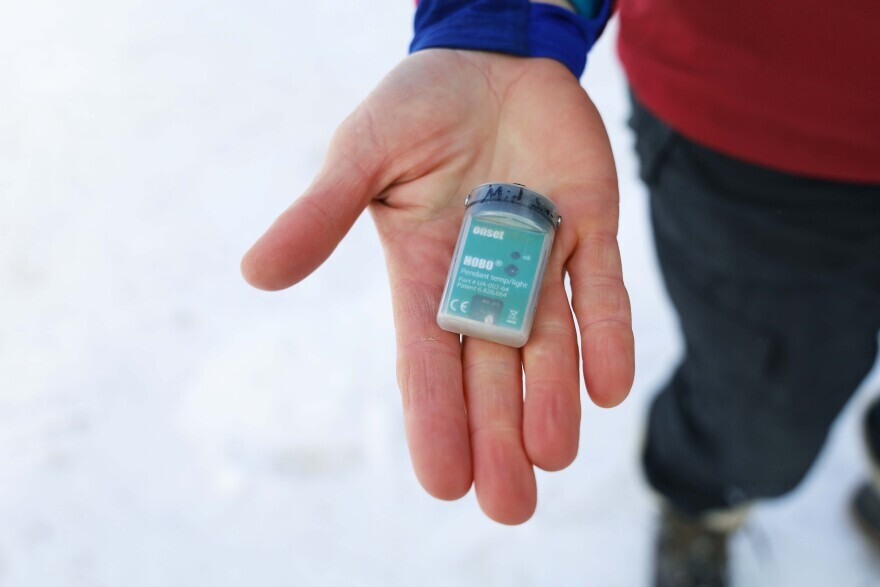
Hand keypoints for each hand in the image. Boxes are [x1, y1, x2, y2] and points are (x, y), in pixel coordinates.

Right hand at [241, 49, 633, 523]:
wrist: (490, 59)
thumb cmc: (415, 105)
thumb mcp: (360, 154)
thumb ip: (321, 214)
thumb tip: (256, 274)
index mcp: (423, 272)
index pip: (424, 358)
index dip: (434, 416)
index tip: (442, 480)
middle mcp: (483, 280)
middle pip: (491, 372)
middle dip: (498, 435)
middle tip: (506, 506)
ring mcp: (541, 258)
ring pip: (549, 345)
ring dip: (551, 399)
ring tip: (550, 455)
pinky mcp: (591, 228)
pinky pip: (603, 290)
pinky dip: (607, 334)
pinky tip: (607, 386)